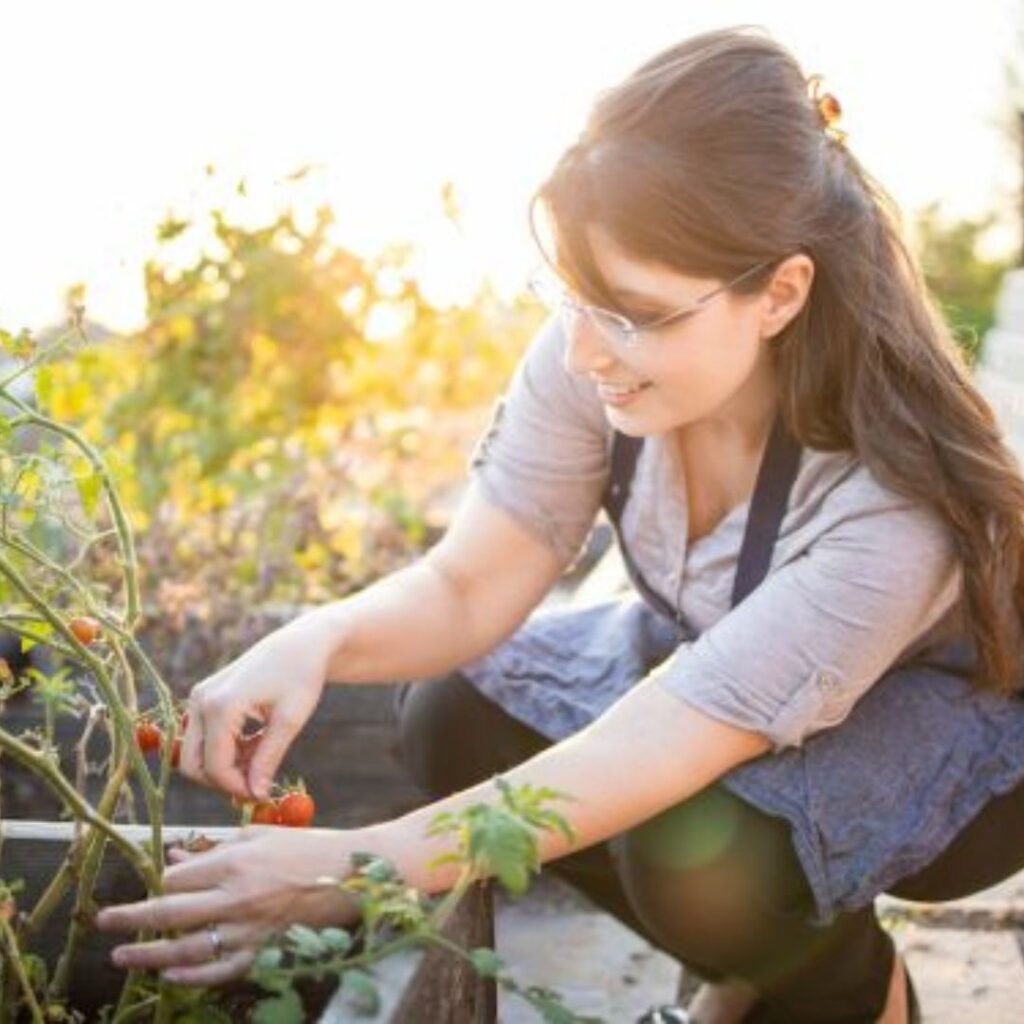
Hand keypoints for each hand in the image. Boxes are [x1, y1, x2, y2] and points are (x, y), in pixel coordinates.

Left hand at [95, 826, 365, 986]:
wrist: (351, 875)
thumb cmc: (306, 847)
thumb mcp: (259, 836)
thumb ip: (215, 849)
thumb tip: (176, 857)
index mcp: (236, 861)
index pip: (178, 877)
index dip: (164, 879)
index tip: (161, 880)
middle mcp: (236, 897)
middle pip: (171, 911)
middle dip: (131, 917)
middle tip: (105, 921)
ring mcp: (249, 929)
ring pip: (187, 948)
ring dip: (150, 954)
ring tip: (123, 957)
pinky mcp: (263, 952)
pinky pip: (220, 971)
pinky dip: (192, 976)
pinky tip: (170, 975)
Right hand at [179, 618, 330, 799]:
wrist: (300, 644)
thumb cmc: (301, 677)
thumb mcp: (289, 721)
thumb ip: (268, 759)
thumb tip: (255, 796)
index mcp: (221, 706)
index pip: (216, 767)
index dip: (237, 789)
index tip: (263, 796)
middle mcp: (201, 701)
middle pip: (193, 764)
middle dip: (223, 782)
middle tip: (257, 786)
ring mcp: (198, 697)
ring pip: (195, 753)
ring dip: (224, 765)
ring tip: (263, 758)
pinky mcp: (203, 698)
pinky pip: (203, 737)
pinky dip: (225, 749)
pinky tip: (256, 743)